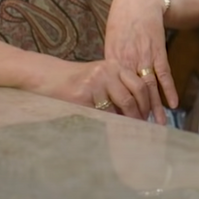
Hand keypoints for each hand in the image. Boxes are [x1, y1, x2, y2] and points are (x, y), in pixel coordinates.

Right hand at [37, 58, 151, 120]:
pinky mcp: (82, 96)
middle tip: (141, 129)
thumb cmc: (79, 80)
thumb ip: (119, 86)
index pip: (139, 86)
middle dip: (137, 116)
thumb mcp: (102, 76)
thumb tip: (139, 110)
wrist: (49, 76)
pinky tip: (109, 130)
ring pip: (116, 109)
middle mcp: (107, 73)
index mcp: (115, 66)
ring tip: (127, 132)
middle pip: (130, 99)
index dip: (146, 104)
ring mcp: (94, 84)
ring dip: (124, 123)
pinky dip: (107, 124)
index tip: (149, 117)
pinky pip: (99, 115)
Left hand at [105, 0, 177, 123]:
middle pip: (131, 94)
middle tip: (140, 133)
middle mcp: (126, 62)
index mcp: (111, 61)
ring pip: (148, 87)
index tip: (121, 126)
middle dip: (136, 114)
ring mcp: (142, 57)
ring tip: (158, 125)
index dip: (118, 110)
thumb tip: (112, 82)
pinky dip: (168, 89)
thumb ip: (112, 63)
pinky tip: (172, 104)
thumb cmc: (122, 21)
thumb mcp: (111, 42)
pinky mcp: (157, 51)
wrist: (138, 0)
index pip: (114, 92)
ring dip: (154, 107)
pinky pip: (163, 74)